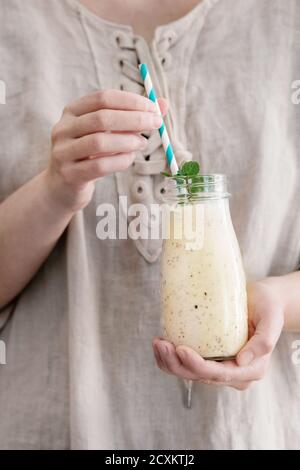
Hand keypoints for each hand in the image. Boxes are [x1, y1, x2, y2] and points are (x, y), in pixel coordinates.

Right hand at [46, 89, 166, 211]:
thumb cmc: (91, 155)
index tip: (153, 108)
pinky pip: (99, 166)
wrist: (64, 186)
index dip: (131, 101)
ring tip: (142, 143)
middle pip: (101, 118)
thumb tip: (163, 105)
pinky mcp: (69, 174)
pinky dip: (120, 161)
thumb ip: (132, 118)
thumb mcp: (108, 133)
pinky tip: (130, 158)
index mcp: (72, 111)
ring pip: (99, 142)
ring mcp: (63, 152)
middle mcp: (63, 129)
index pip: (103, 98)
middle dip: (134, 119)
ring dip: (128, 141)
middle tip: (155, 124)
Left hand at [153, 280, 284, 389]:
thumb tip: (242, 361)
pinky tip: (161, 343)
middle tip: (161, 344)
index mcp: (252, 368)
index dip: (198, 366)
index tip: (181, 350)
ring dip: (169, 363)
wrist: (263, 301)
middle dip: (176, 364)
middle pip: (200, 376)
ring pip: (190, 373)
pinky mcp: (211, 358)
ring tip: (157, 343)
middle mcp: (236, 373)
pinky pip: (187, 364)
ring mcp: (221, 367)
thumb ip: (264, 341)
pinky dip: (171, 358)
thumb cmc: (268, 306)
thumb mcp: (272, 318)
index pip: (220, 374)